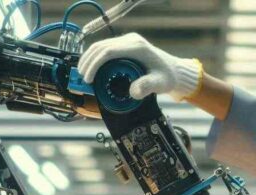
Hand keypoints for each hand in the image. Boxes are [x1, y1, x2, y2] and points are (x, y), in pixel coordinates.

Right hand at [78, 33, 202, 100]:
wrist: (173, 71)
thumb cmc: (167, 77)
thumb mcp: (160, 84)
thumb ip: (148, 87)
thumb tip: (133, 92)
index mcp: (137, 47)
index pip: (108, 51)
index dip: (95, 64)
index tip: (88, 78)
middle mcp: (130, 41)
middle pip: (101, 46)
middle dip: (88, 61)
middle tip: (81, 78)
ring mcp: (127, 42)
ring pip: (100, 46)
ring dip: (89, 59)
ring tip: (82, 74)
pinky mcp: (124, 46)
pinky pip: (105, 49)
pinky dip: (95, 58)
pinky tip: (90, 69)